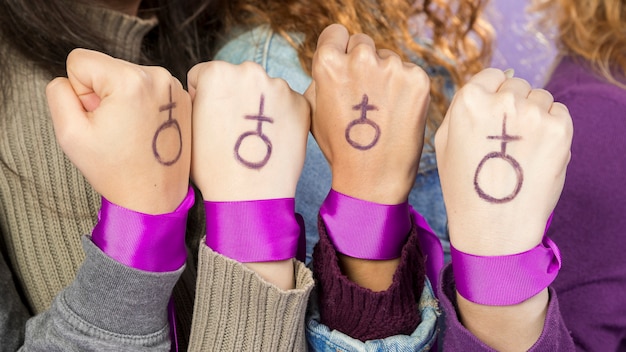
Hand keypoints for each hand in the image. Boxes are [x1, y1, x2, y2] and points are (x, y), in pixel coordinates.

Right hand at [46, 49, 191, 213]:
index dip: (79, 92)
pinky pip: (147, 88)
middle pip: (106, 68)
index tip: (97, 118)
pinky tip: (145, 131)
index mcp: (129, 80)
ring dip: (122, 100)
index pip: (80, 61)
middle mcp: (157, 76)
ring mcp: (174, 86)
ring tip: (130, 132)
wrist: (154, 197)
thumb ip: (59, 92)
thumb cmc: (114, 170)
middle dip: (102, 95)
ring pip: (126, 77)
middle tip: (115, 130)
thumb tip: (70, 79)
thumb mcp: (70, 133)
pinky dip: (141, 105)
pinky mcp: (183, 98)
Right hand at [188, 61, 309, 200]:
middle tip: (233, 130)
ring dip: (259, 107)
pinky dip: (280, 118)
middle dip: (234, 98)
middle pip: (237, 78)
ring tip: (253, 140)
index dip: (202, 99)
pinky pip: (286, 105)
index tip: (210, 120)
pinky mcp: (301, 105)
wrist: (249, 195)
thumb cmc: (213, 167)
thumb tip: (204, 93)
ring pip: (264, 91)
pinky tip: (271, 141)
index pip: (203, 75)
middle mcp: (250, 71)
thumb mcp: (189, 127)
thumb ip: (196, 100)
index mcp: (217, 72)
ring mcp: (280, 87)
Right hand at [305, 24, 429, 203]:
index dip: (338, 51)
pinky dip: (405, 88)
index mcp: (330, 64)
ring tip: (381, 112)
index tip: (344, 68)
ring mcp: (392, 68)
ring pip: (387, 58)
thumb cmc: (340, 147)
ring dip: (385, 76)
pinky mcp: (418, 79)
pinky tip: (397, 114)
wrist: (373, 178)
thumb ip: (321, 77)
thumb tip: (335, 59)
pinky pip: (408, 72)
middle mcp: (361, 59)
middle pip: (363, 43)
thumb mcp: (314, 110)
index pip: (336, 33)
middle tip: (364, 97)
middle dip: (363, 63)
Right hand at [435, 68, 571, 254]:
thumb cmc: (464, 186)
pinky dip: (552, 128)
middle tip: (506, 141)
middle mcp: (502, 101)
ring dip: (534, 116)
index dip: (492, 96)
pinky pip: (560, 113)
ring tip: (521, 151)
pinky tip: (536, 153)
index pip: (490, 76)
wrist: (494, 226)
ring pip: (541, 97)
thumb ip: (462, 107)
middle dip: (513, 106)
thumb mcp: (444, 142)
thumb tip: (491, 83)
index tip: (493, 118)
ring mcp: (533, 114)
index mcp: (468, 100)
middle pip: (517, 85)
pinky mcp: (559, 129)